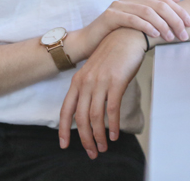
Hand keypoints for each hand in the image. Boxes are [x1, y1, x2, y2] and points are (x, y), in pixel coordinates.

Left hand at [59, 28, 145, 159]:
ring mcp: (100, 82)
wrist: (125, 36)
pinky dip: (112, 125)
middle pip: (80, 117)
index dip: (63, 129)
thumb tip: (87, 112)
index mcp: (77, 81)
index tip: (64, 145)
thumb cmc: (111, 56)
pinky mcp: (115, 82)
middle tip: (92, 153)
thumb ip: (88, 89)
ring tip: (103, 148)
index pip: (66, 109)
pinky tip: (114, 135)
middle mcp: (85, 82)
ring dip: (98, 136)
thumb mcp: (94, 72)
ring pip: (95, 116)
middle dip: (85, 139)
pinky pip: (111, 109)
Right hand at [72, 0, 189, 61]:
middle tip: (184, 35)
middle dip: (175, 20)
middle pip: (158, 5)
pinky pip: (132, 19)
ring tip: (171, 37)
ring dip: (163, 25)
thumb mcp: (139, 23)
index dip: (180, 12)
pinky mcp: (110, 15)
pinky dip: (146, 26)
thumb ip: (156, 10)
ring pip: (147, 11)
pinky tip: (155, 35)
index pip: (164, 1)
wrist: (89, 41)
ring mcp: (118, 5)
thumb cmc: (115, 34)